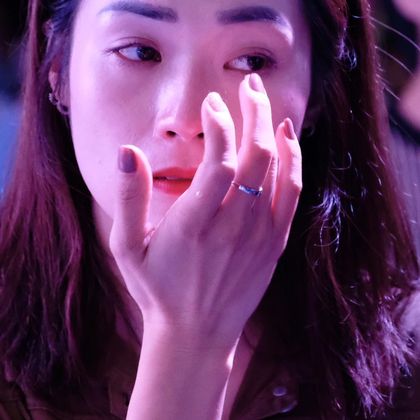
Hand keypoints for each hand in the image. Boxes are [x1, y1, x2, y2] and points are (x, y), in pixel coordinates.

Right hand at [109, 74, 301, 351]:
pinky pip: (292, 191)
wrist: (196, 335)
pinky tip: (285, 135)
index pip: (219, 162)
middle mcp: (232, 228)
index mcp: (193, 225)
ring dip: (273, 128)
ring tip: (262, 98)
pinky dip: (293, 159)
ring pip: (278, 169)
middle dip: (254, 111)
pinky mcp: (275, 243)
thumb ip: (128, 198)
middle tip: (246, 84)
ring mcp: (259, 235)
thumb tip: (126, 151)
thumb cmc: (155, 288)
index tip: (212, 101)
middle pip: (256, 156)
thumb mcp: (126, 247)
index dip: (220, 124)